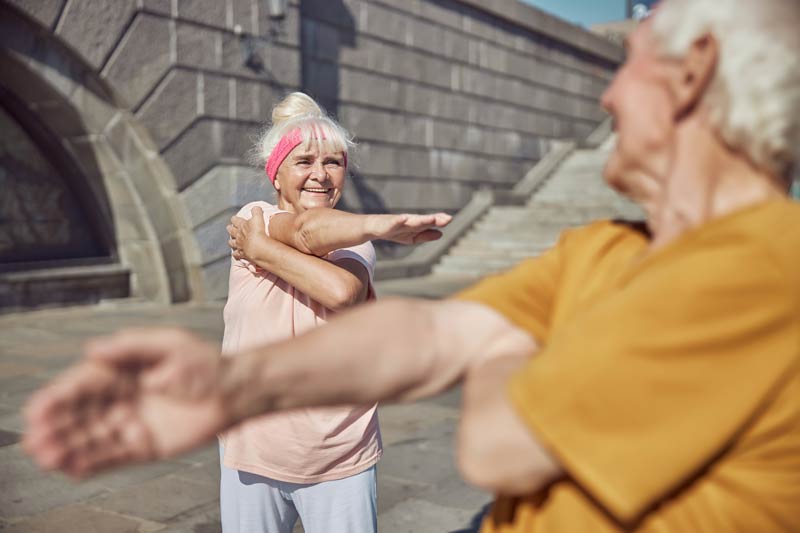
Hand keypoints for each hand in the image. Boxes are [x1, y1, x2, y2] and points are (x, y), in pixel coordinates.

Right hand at [23, 329, 230, 477]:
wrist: (234, 391)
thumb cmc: (204, 362)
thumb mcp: (170, 344)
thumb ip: (132, 346)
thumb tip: (92, 350)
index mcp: (121, 372)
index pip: (83, 385)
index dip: (59, 397)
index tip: (39, 409)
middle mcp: (120, 398)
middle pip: (80, 414)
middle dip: (56, 426)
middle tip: (34, 440)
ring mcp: (130, 423)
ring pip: (91, 438)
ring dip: (67, 447)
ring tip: (46, 457)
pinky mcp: (144, 445)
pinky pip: (112, 457)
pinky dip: (91, 463)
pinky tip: (70, 469)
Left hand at [227, 206, 272, 261]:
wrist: (257, 247)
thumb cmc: (258, 231)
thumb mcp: (258, 218)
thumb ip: (256, 211)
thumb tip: (255, 208)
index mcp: (241, 225)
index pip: (235, 220)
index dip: (234, 219)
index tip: (234, 218)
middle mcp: (238, 235)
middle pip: (232, 231)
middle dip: (230, 229)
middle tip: (229, 228)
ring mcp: (239, 245)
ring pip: (232, 243)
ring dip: (231, 241)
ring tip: (230, 241)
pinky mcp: (242, 254)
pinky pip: (237, 254)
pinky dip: (236, 254)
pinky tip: (235, 254)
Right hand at [366, 212, 452, 243]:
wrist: (373, 227)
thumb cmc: (394, 231)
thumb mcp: (411, 237)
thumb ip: (425, 235)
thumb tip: (441, 234)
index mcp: (415, 224)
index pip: (429, 222)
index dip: (439, 220)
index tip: (449, 219)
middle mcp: (409, 221)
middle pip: (423, 220)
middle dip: (434, 220)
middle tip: (448, 219)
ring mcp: (398, 221)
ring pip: (412, 220)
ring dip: (422, 219)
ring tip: (432, 219)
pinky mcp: (387, 223)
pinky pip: (394, 222)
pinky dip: (399, 220)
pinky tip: (404, 218)